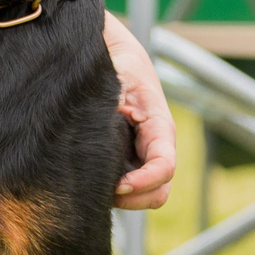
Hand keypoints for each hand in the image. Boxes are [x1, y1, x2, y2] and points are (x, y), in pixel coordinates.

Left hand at [105, 13, 177, 209]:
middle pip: (157, 192)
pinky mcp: (127, 160)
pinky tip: (90, 180)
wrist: (112, 55)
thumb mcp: (116, 82)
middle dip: (133, 199)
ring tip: (93, 187)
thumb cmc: (116, 66)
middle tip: (101, 192)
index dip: (143, 183)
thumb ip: (113, 107)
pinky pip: (127, 188)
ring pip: (144, 195)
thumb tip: (101, 136)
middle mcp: (155, 148)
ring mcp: (143, 157)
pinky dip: (113, 192)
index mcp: (160, 128)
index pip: (164, 168)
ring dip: (123, 199)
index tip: (118, 185)